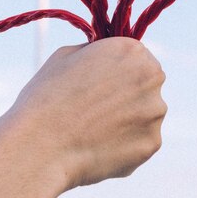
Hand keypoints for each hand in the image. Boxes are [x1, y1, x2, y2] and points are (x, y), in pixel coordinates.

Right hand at [5, 36, 167, 190]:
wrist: (41, 145)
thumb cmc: (47, 96)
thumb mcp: (68, 55)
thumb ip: (97, 52)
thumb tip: (107, 59)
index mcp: (132, 50)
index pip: (136, 57)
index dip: (118, 70)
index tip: (100, 84)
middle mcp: (152, 77)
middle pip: (147, 84)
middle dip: (129, 94)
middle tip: (98, 108)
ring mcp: (155, 111)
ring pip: (146, 114)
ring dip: (128, 120)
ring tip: (94, 130)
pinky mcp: (152, 143)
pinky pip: (141, 141)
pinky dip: (125, 145)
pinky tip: (99, 146)